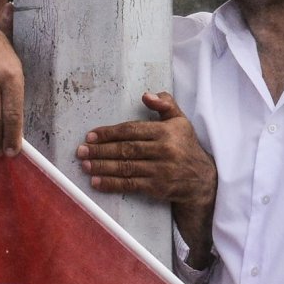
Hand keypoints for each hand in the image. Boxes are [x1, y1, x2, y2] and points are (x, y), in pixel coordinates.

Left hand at [78, 93, 218, 264]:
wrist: (201, 179)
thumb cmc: (185, 146)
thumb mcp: (180, 120)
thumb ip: (165, 104)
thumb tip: (146, 95)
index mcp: (166, 131)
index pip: (131, 131)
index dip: (109, 133)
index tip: (90, 135)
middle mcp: (164, 150)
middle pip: (126, 149)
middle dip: (100, 150)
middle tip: (81, 151)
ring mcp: (160, 170)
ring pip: (126, 167)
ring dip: (102, 167)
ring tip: (85, 165)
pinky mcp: (157, 187)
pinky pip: (130, 185)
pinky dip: (111, 184)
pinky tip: (96, 182)